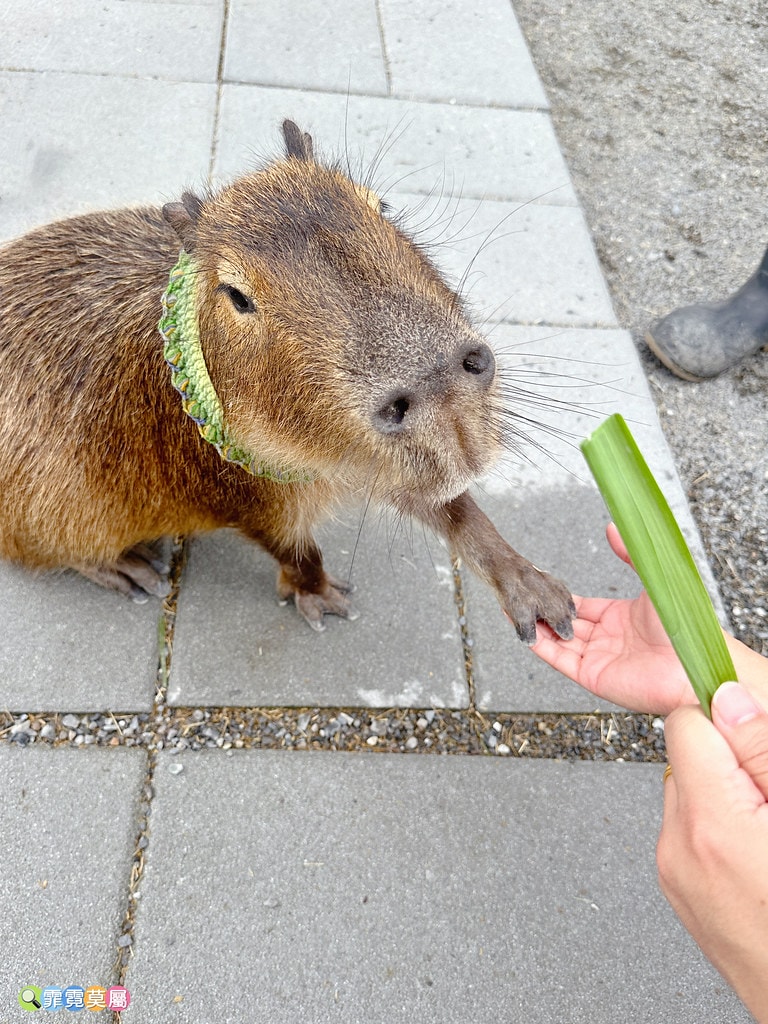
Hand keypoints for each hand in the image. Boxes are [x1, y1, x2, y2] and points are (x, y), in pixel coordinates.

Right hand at [531, 524, 695, 712]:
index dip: (558, 596)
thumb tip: (612, 525)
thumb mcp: (654, 577)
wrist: (694, 663)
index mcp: (620, 617)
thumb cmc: (684, 623)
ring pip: (557, 639)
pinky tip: (524, 630)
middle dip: (541, 610)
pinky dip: (541, 646)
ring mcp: (598, 658)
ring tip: (512, 608)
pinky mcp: (592, 676)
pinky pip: (560, 660)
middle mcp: (606, 639)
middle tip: (519, 594)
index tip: (538, 583)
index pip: (580, 606)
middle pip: (564, 622)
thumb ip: (630, 553)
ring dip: (536, 625)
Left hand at [658, 683, 767, 1021]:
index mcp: (711, 824)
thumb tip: (728, 700)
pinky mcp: (682, 892)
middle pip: (686, 759)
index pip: (685, 725)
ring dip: (727, 798)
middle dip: (731, 763)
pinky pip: (692, 835)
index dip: (727, 723)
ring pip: (690, 796)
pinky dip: (722, 831)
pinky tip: (760, 857)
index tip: (755, 739)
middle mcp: (681, 849)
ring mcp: (677, 875)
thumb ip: (763, 751)